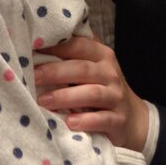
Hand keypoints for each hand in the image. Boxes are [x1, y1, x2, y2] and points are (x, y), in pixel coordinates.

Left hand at [34, 36, 148, 151]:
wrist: (132, 117)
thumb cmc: (101, 86)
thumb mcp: (92, 67)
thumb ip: (71, 56)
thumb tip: (37, 44)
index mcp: (101, 55)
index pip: (78, 45)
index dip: (56, 46)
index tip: (33, 49)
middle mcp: (110, 73)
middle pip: (82, 69)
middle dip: (56, 72)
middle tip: (34, 77)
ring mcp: (116, 96)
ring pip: (92, 93)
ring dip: (66, 97)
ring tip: (44, 101)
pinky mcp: (119, 119)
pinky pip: (103, 119)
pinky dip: (86, 121)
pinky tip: (70, 122)